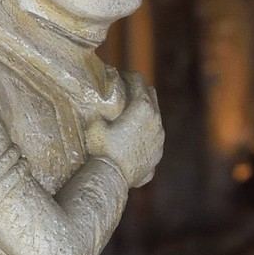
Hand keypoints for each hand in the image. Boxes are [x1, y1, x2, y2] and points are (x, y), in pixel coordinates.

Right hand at [89, 74, 163, 188]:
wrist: (112, 178)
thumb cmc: (101, 149)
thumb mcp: (94, 125)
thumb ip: (98, 111)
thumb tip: (96, 104)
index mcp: (141, 106)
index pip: (137, 80)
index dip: (127, 76)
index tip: (120, 77)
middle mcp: (155, 119)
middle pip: (151, 94)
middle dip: (139, 91)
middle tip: (126, 94)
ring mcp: (159, 137)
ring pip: (155, 117)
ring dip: (144, 114)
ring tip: (129, 119)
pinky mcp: (158, 153)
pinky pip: (154, 137)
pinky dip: (146, 135)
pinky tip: (133, 141)